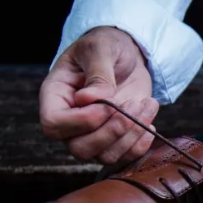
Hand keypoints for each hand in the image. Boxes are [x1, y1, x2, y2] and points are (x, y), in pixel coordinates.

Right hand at [39, 26, 158, 163]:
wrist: (126, 55)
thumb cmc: (105, 46)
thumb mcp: (100, 49)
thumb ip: (97, 73)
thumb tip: (89, 99)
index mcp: (56, 96)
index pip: (54, 124)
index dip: (82, 121)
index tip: (108, 104)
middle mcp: (71, 121)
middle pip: (80, 148)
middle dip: (112, 132)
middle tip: (132, 104)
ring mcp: (93, 134)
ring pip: (105, 156)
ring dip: (131, 135)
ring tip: (145, 103)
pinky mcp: (116, 139)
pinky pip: (126, 156)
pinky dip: (142, 142)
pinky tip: (149, 119)